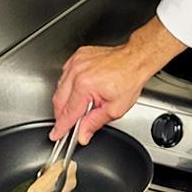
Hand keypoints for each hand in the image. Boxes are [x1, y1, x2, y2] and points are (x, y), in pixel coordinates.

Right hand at [50, 17, 185, 143]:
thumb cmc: (129, 79)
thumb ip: (94, 123)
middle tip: (69, 124)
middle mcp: (77, 73)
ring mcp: (76, 63)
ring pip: (60, 87)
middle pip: (59, 101)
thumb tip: (82, 135)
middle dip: (62, 115)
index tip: (56, 135)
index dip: (61, 127)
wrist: (135, 59)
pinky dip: (68, 85)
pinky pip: (65, 74)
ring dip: (65, 100)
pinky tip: (79, 89)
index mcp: (84, 86)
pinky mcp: (77, 56)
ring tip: (81, 105)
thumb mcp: (115, 109)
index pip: (68, 113)